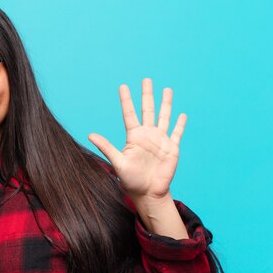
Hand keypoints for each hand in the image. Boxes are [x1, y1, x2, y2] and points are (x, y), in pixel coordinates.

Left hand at [88, 78, 185, 202]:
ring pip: (164, 117)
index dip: (126, 100)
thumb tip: (90, 135)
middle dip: (147, 95)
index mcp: (134, 137)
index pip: (130, 114)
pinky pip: (177, 133)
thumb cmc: (131, 180)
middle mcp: (147, 135)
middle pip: (148, 110)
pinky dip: (180, 124)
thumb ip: (106, 147)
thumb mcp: (118, 162)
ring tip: (167, 90)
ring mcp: (160, 140)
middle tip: (146, 79)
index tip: (123, 86)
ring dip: (166, 104)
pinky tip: (182, 114)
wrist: (148, 193)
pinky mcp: (172, 148)